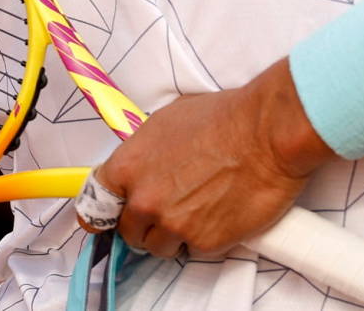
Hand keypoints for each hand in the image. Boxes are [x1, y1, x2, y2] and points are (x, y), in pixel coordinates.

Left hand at [84, 60, 329, 258]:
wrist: (268, 132)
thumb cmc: (225, 116)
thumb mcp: (169, 120)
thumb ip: (145, 150)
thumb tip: (144, 164)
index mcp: (129, 167)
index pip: (95, 205)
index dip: (106, 211)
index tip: (113, 216)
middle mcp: (145, 200)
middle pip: (129, 231)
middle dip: (146, 222)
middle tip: (171, 206)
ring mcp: (173, 225)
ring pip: (159, 246)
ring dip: (174, 234)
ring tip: (200, 209)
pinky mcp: (204, 242)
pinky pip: (195, 248)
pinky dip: (206, 235)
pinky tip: (222, 211)